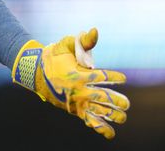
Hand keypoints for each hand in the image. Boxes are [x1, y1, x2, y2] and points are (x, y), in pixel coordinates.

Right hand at [12, 27, 129, 138]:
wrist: (37, 73)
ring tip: (123, 117)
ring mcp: (76, 102)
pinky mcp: (74, 110)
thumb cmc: (55, 56)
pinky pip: (88, 121)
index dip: (115, 78)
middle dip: (117, 101)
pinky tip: (110, 133)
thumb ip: (84, 40)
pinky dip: (100, 128)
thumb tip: (95, 30)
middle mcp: (78, 92)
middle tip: (127, 104)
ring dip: (112, 116)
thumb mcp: (67, 44)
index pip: (102, 78)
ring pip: (97, 112)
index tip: (124, 79)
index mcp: (78, 75)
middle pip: (102, 98)